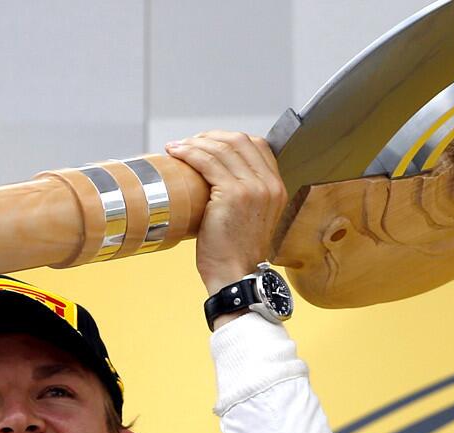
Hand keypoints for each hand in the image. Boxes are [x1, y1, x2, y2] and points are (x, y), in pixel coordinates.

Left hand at [164, 131, 286, 296]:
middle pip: (240, 141)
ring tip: (177, 147)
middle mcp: (269, 184)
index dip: (230, 138)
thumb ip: (244, 196)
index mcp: (277, 188)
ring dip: (195, 142)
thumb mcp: (250, 219)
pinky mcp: (233, 194)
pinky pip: (207, 162)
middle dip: (210, 136)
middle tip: (189, 143)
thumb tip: (215, 179)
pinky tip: (176, 153)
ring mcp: (253, 188)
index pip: (258, 145)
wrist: (235, 276)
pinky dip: (189, 153)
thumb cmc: (235, 254)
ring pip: (222, 148)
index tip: (208, 143)